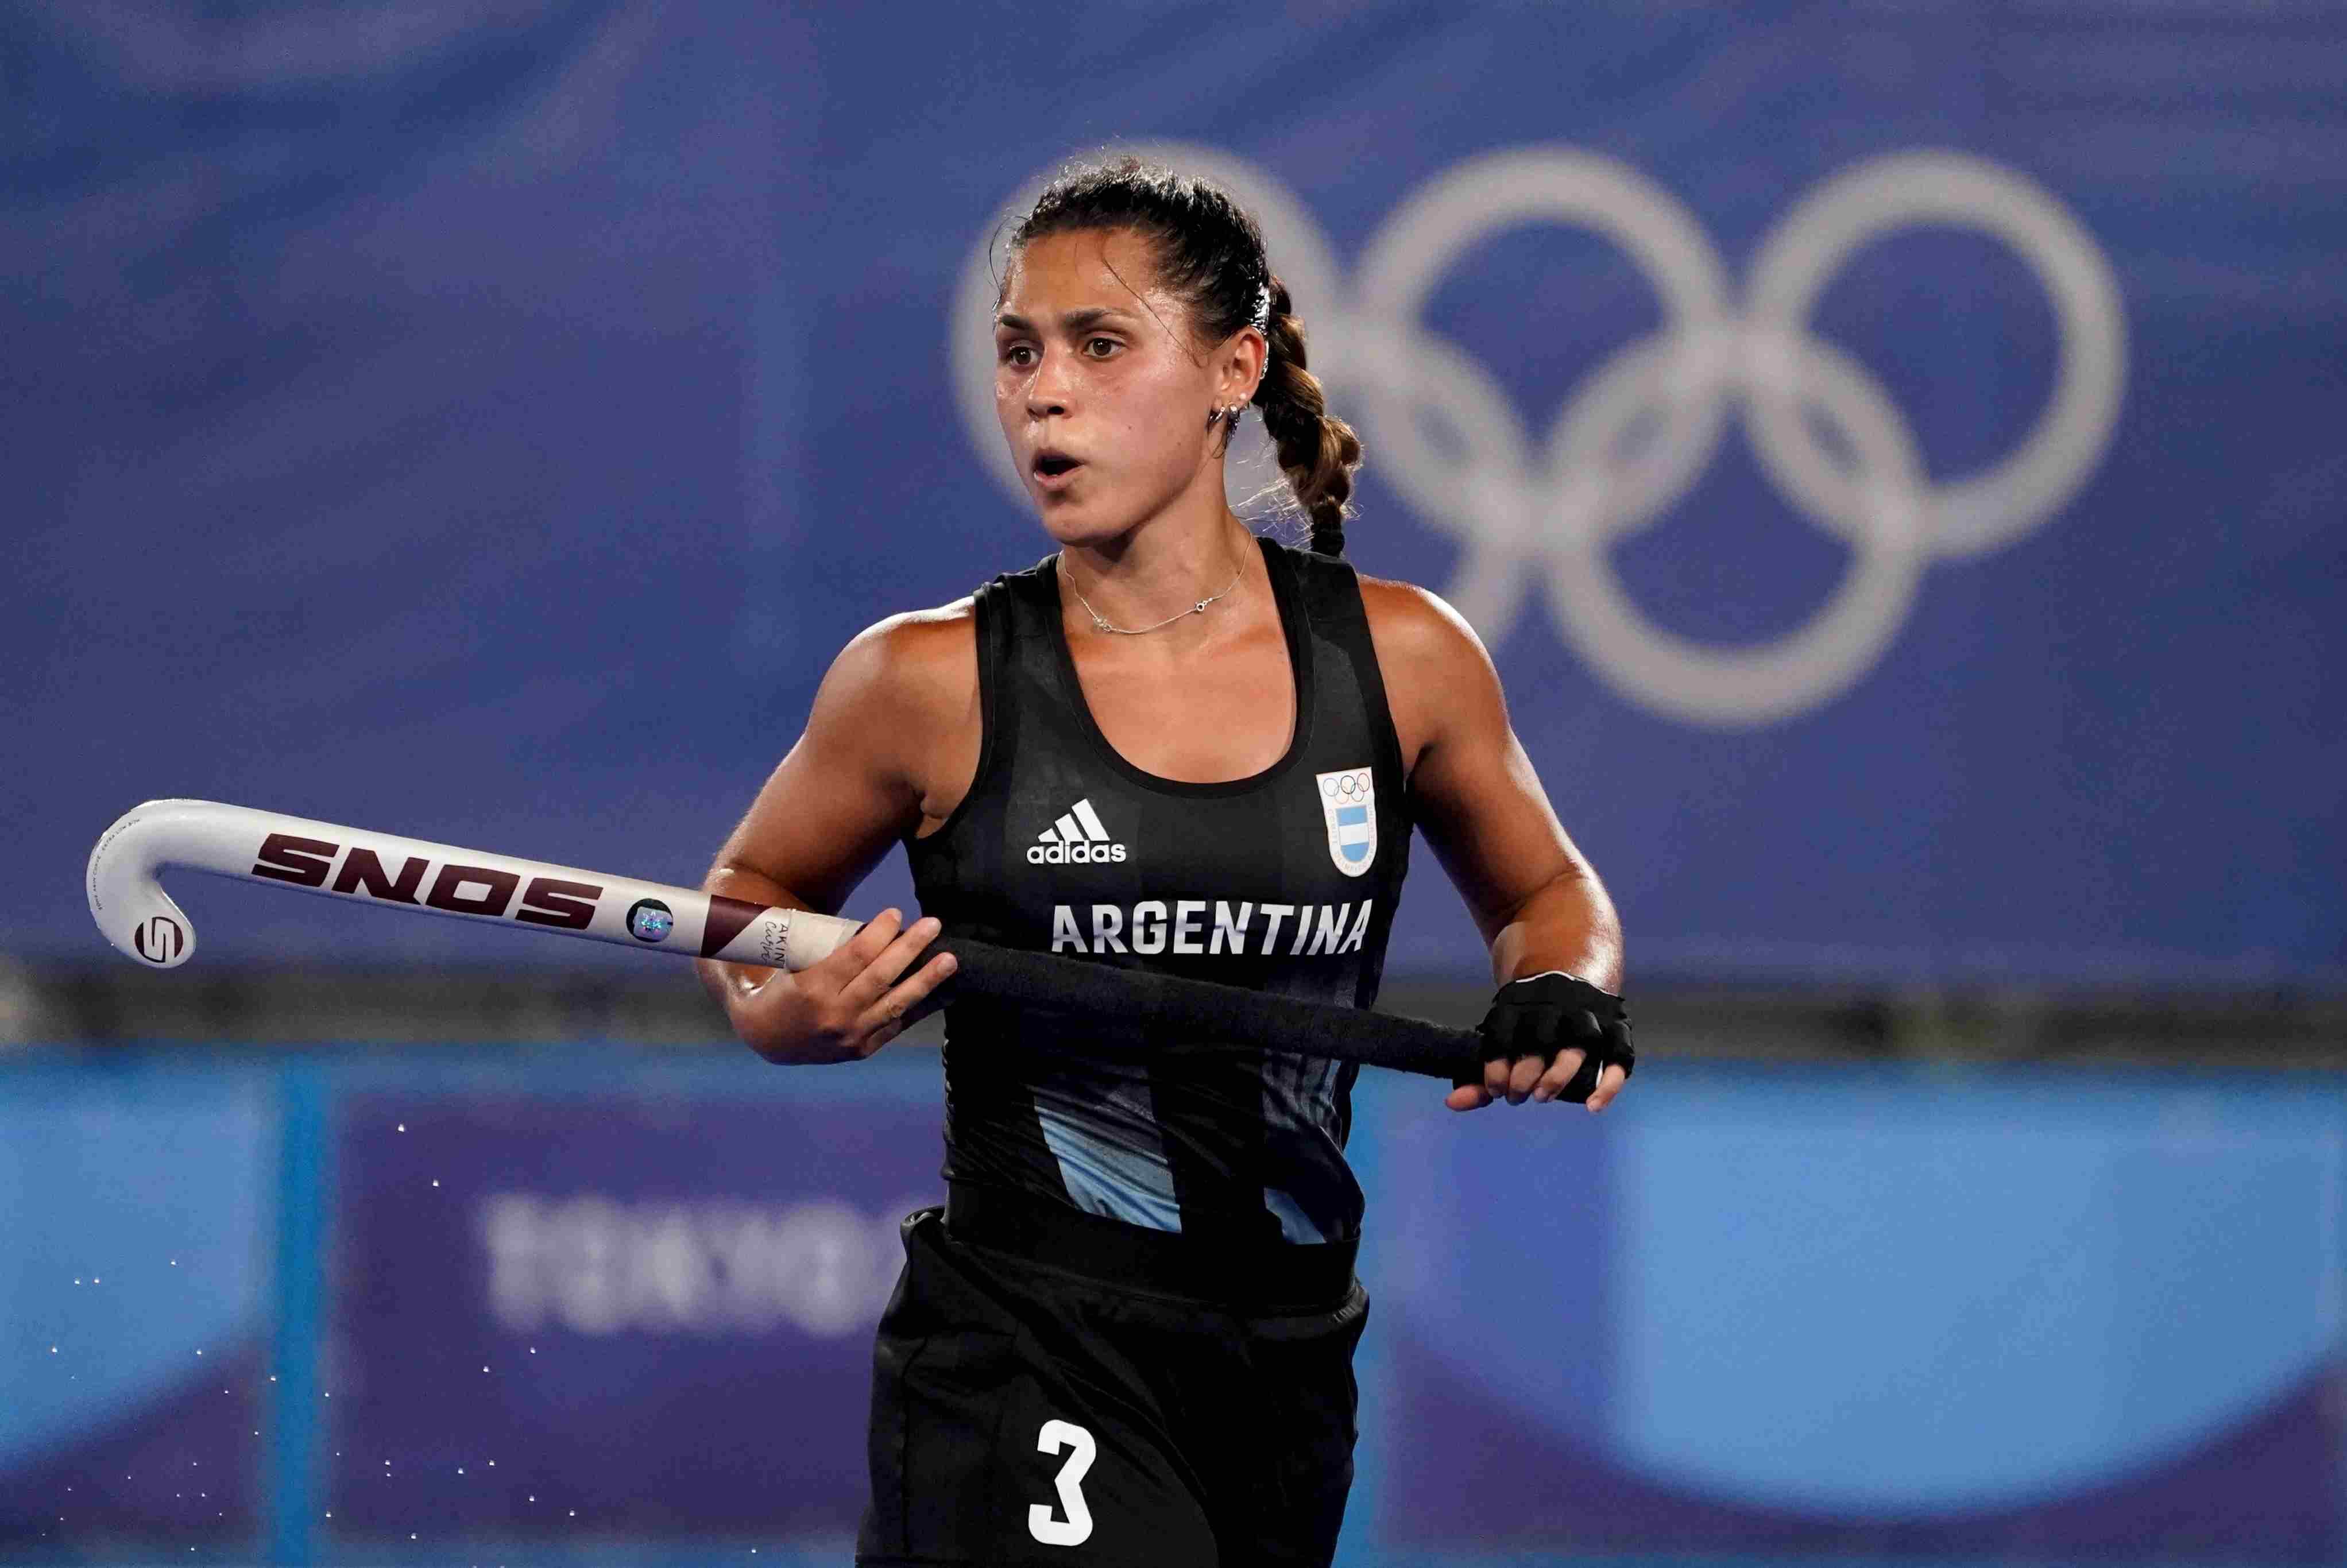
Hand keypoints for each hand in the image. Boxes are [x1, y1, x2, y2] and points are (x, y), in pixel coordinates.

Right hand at [728, 908, 957, 1064]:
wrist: (768, 1038)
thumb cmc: (782, 988)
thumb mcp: (794, 963)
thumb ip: (830, 947)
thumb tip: (875, 924)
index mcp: (812, 988)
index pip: (855, 956)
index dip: (880, 933)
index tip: (896, 913)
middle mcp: (834, 1015)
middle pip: (881, 977)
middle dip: (910, 948)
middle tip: (933, 924)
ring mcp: (851, 1036)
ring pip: (896, 1005)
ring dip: (927, 980)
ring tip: (950, 960)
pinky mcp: (863, 1050)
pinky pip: (898, 1025)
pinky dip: (922, 1007)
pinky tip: (945, 991)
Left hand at [1446, 971, 1633, 1113]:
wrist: (1569, 957)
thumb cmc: (1526, 1015)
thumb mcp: (1501, 1032)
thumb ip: (1479, 1074)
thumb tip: (1452, 1104)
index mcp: (1519, 1001)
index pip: (1503, 1033)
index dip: (1496, 1065)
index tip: (1495, 1088)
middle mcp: (1554, 1004)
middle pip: (1541, 1039)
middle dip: (1525, 1073)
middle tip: (1516, 1097)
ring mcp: (1588, 1012)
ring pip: (1581, 1041)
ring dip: (1561, 1073)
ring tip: (1543, 1097)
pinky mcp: (1616, 1023)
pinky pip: (1621, 1053)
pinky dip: (1610, 1081)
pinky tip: (1592, 1106)